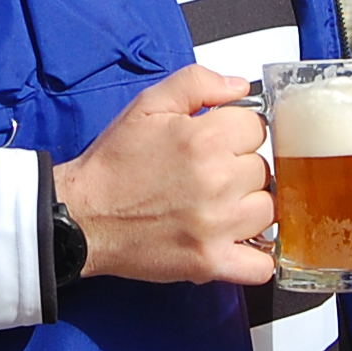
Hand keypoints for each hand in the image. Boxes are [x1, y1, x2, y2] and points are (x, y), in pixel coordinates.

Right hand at [53, 65, 274, 286]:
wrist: (83, 215)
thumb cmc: (113, 165)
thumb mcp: (148, 105)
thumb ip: (197, 83)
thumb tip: (239, 86)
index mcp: (204, 139)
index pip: (258, 128)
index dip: (238, 133)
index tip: (222, 142)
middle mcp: (216, 182)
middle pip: (264, 169)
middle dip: (242, 168)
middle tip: (211, 174)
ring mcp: (216, 225)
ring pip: (268, 210)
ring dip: (250, 207)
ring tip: (221, 205)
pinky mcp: (210, 261)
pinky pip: (260, 267)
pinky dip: (259, 259)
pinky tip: (242, 243)